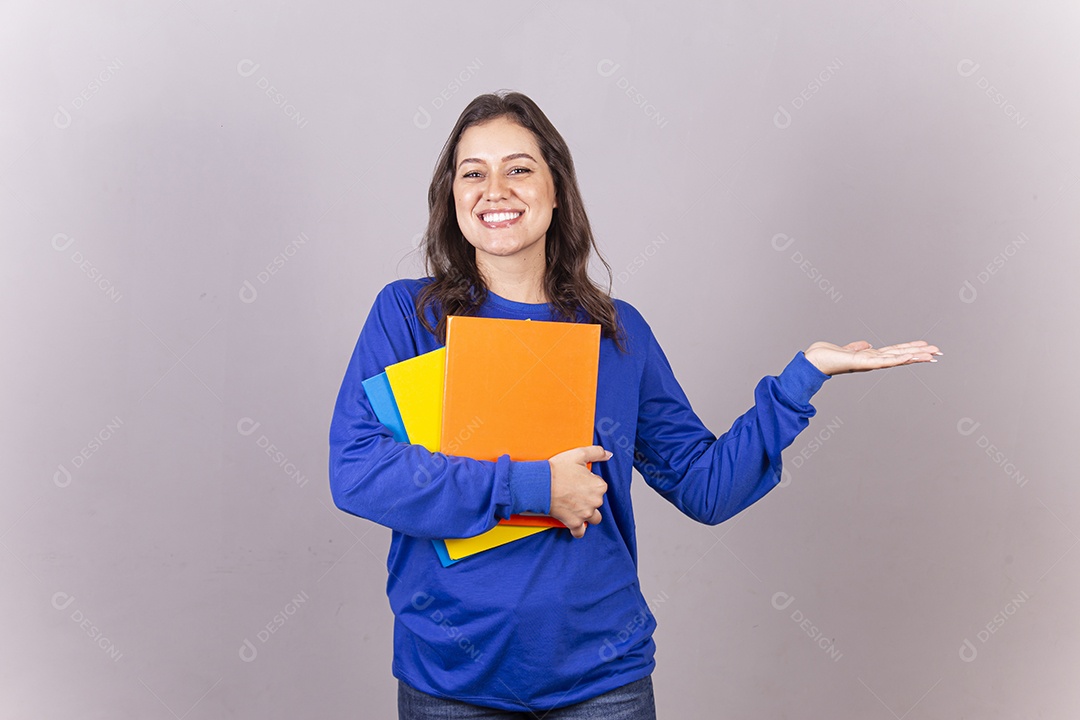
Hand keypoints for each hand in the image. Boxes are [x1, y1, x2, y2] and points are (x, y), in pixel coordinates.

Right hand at [548, 445, 611, 538]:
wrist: (540, 483)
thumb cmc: (558, 469)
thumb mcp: (579, 454)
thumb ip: (597, 452)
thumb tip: (608, 454)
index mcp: (598, 486)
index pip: (600, 486)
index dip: (589, 482)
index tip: (579, 480)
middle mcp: (595, 502)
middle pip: (597, 502)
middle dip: (588, 498)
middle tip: (574, 491)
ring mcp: (585, 514)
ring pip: (593, 518)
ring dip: (587, 514)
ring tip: (577, 506)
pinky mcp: (574, 523)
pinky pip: (580, 532)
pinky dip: (578, 530)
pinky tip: (575, 523)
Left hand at [804, 340, 941, 375]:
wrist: (814, 361)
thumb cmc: (827, 356)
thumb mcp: (847, 349)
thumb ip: (857, 347)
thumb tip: (866, 344)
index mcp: (871, 357)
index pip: (895, 352)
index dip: (911, 350)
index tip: (927, 347)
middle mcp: (873, 361)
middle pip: (901, 355)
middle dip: (919, 354)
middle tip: (939, 352)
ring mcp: (870, 363)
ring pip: (897, 358)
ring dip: (914, 356)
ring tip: (932, 354)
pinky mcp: (863, 363)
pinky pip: (884, 361)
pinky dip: (898, 359)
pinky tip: (910, 357)